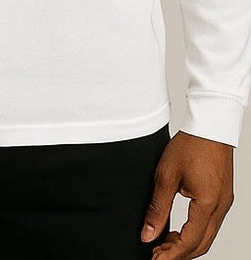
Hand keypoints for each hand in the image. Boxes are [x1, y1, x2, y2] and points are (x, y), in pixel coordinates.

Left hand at [140, 129, 233, 257]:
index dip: (171, 254)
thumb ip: (157, 208)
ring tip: (164, 243)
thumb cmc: (191, 144)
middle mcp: (220, 206)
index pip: (189, 241)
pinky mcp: (223, 197)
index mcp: (207, 202)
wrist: (210, 124)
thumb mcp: (166, 175)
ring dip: (186, 244)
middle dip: (179, 254)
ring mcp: (224, 202)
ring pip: (207, 236)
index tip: (155, 259)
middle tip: (157, 254)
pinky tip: (178, 229)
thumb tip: (148, 234)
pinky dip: (194, 232)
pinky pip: (210, 224)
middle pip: (201, 245)